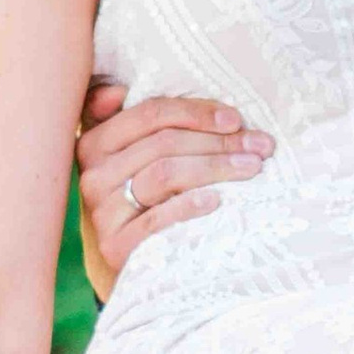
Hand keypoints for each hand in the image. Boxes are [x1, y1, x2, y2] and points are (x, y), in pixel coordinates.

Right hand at [77, 82, 271, 286]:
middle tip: (261, 145)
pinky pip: (156, 219)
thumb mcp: (130, 157)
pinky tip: (217, 200)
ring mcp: (102, 211)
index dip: (197, 113)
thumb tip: (118, 90)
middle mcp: (93, 174)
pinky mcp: (116, 246)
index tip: (236, 119)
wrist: (135, 263)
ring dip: (216, 167)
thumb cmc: (142, 200)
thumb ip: (127, 121)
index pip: (150, 114)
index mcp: (94, 142)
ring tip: (252, 168)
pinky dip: (189, 206)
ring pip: (165, 174)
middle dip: (219, 142)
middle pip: (164, 144)